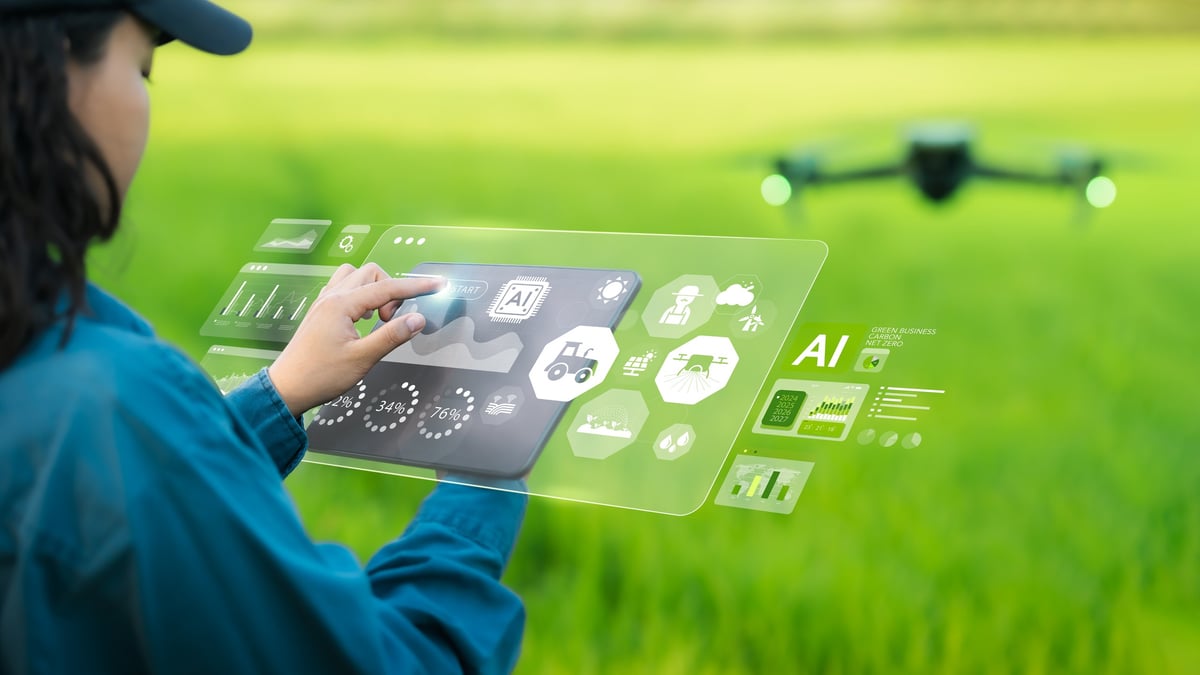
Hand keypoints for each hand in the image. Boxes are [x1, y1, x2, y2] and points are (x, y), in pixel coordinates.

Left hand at [268, 263, 442, 415]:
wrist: (288, 388)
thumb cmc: (319, 376)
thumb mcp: (362, 359)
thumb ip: (392, 336)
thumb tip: (417, 320)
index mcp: (341, 305)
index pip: (387, 288)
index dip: (416, 286)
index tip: (436, 284)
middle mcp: (331, 297)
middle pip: (372, 274)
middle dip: (391, 291)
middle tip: (392, 320)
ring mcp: (324, 302)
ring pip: (356, 276)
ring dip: (374, 290)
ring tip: (378, 318)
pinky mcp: (321, 311)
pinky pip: (344, 288)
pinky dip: (360, 296)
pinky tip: (363, 318)